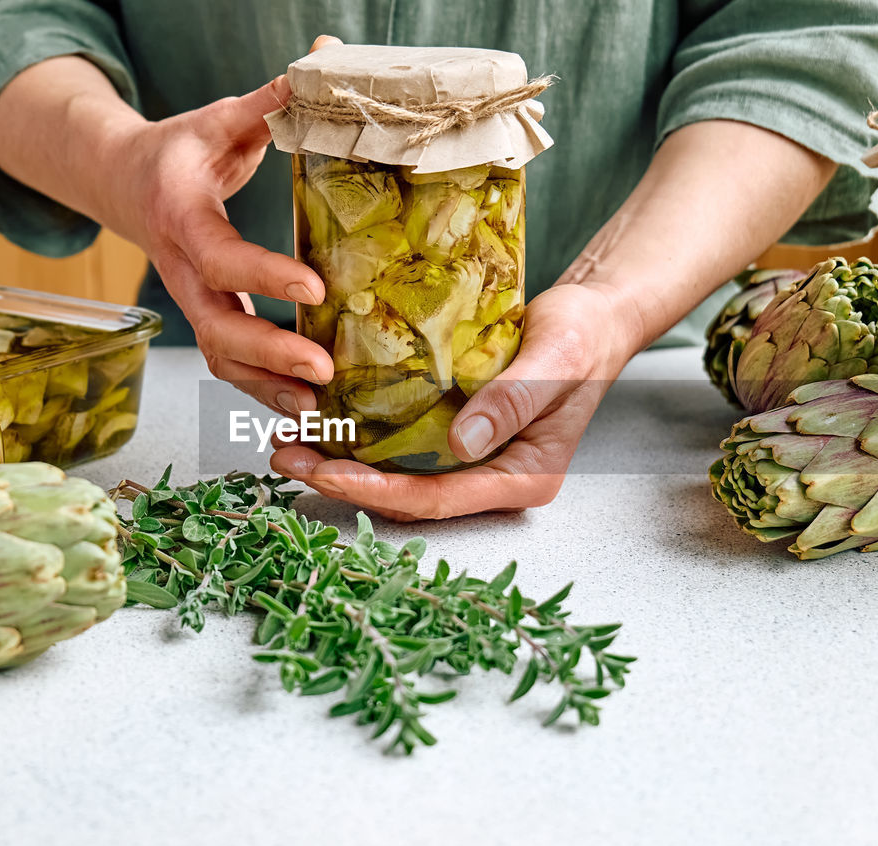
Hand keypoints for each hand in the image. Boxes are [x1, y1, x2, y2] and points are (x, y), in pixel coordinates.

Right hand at [112, 78, 331, 416]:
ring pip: (218, 356)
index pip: (221, 257)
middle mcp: (180, 269)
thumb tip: (325, 54)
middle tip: (322, 369)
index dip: (263, 277)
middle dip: (268, 354)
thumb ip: (270, 100)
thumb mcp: (220, 119)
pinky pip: (227, 362)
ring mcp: (190, 300)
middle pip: (216, 327)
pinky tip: (301, 408)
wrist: (125, 182)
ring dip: (265, 387)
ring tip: (317, 408)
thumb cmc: (181, 150)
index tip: (314, 288)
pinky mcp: (205, 316)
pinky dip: (260, 391)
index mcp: (182, 217)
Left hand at [269, 284, 638, 519]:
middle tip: (285, 456)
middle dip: (344, 481)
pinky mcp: (457, 431)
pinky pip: (403, 444)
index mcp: (522, 478)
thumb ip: (513, 400)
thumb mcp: (555, 361)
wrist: (592, 316)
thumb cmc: (582, 336)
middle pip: (408, 494)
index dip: (379, 491)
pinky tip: (323, 418)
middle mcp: (492, 477)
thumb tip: (463, 443)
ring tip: (289, 440)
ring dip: (343, 461)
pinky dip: (361, 436)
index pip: (439, 499)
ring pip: (398, 473)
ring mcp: (474, 458)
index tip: (328, 474)